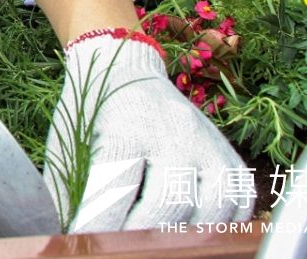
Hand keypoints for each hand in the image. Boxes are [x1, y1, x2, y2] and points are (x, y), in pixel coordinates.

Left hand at [44, 34, 247, 231]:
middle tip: (118, 246)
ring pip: (212, 208)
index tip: (85, 241)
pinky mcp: (228, 154)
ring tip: (153, 241)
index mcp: (127, 125)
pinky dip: (216, 226)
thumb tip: (68, 236)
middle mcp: (175, 131)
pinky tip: (187, 230)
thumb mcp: (69, 140)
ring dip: (181, 235)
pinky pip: (238, 202)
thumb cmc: (90, 108)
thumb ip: (68, 189)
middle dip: (138, 235)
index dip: (98, 225)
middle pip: (167, 204)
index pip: (116, 189)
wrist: (124, 66)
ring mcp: (207, 142)